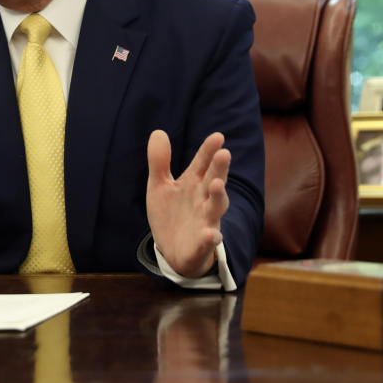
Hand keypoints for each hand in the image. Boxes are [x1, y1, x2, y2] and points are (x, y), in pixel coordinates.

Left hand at [146, 130, 230, 277]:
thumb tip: (158, 131)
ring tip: (218, 185)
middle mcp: (203, 200)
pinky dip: (211, 238)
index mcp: (193, 183)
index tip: (217, 136)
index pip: (202, 163)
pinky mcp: (201, 244)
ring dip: (219, 197)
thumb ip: (159, 161)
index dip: (209, 150)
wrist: (172, 251)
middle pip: (214, 181)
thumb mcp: (159, 186)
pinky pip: (208, 241)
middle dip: (219, 169)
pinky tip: (210, 234)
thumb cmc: (171, 214)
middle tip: (224, 153)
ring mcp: (205, 221)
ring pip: (216, 208)